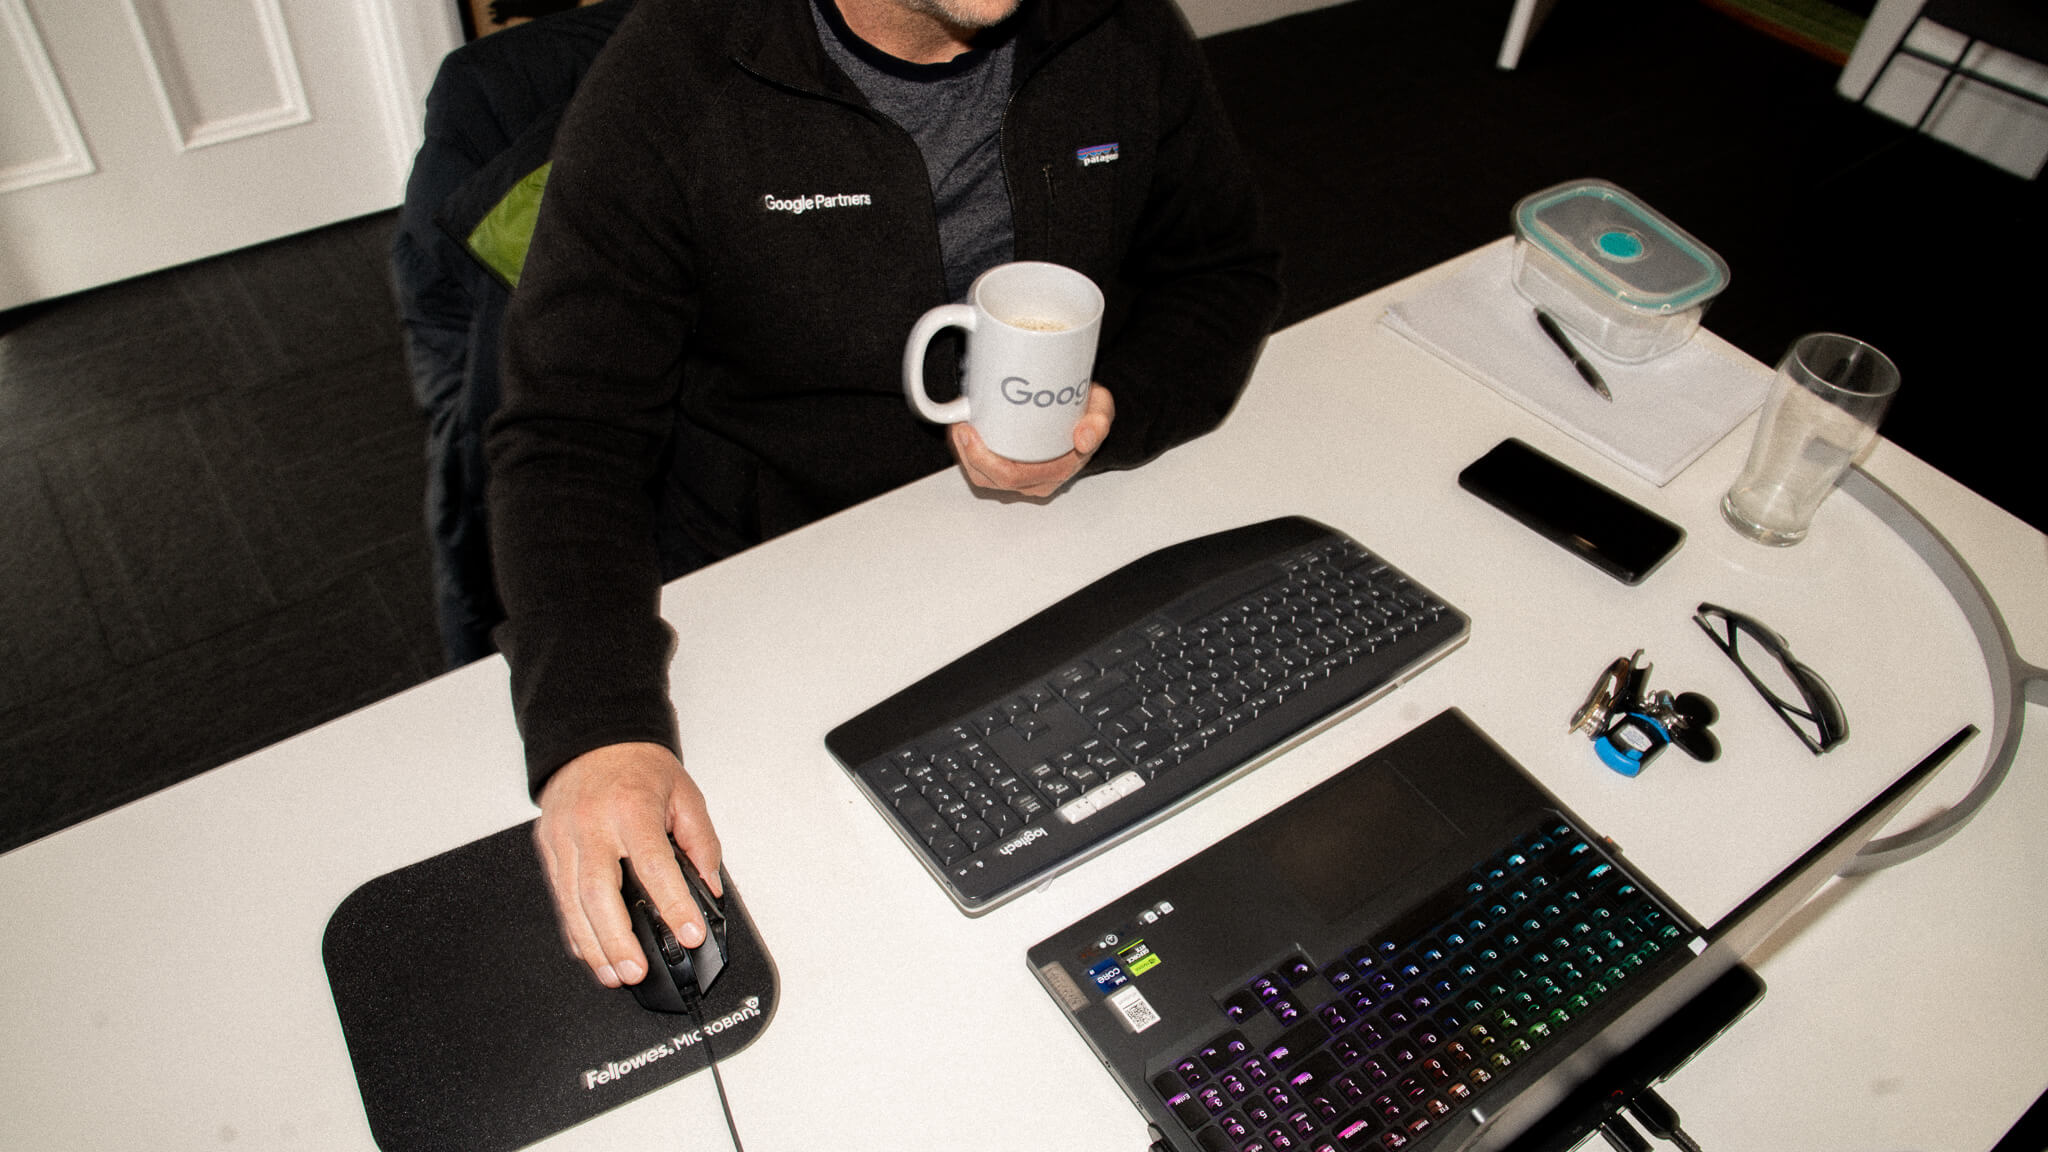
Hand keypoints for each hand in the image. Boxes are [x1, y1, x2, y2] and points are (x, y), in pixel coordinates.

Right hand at [532, 742, 723, 988]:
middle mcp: (592, 823)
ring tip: (614, 973)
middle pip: (599, 892)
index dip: (673, 904)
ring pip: (572, 901)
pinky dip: (574, 929)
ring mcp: (564, 835)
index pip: (654, 864)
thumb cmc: (639, 766)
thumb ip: (701, 843)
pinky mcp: (548, 846)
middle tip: (637, 970)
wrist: (595, 739)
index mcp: (631, 807)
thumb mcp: (685, 795)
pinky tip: (590, 951)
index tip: (690, 933)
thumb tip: (710, 887)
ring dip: (593, 944)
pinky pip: (559, 896)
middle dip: (618, 939)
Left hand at [949, 384, 1113, 498]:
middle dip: (968, 454)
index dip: (983, 457)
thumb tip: (1083, 438)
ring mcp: (1023, 478)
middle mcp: (1036, 481)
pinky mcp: (1011, 470)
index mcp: (1055, 471)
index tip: (971, 431)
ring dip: (965, 456)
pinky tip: (964, 436)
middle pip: (991, 479)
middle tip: (960, 426)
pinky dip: (970, 455)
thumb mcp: (1101, 410)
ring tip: (959, 429)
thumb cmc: (1089, 416)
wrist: (1088, 418)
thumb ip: (1098, 422)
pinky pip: (984, 472)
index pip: (1011, 475)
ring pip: (984, 478)